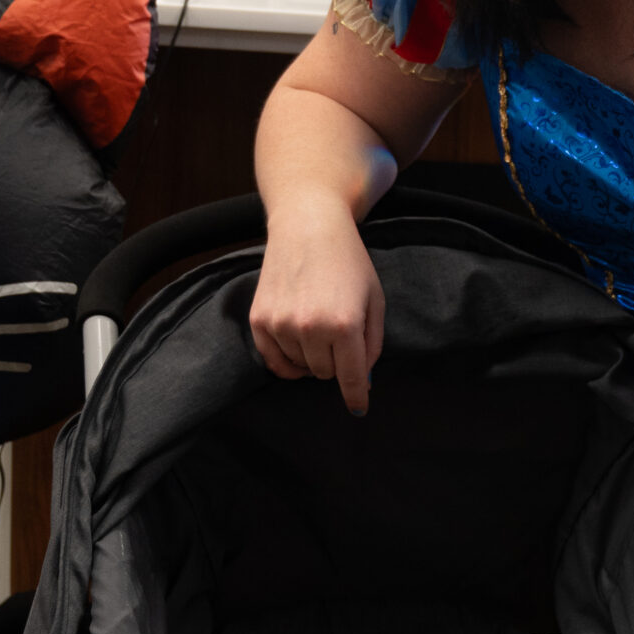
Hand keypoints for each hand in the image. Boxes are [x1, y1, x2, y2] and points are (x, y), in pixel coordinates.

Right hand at [249, 198, 385, 416]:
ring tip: (317, 323)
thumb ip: (372, 344)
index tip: (359, 407)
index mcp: (344, 325)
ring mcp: (280, 325)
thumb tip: (362, 381)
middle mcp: (310, 328)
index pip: (351, 377)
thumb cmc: (349, 262)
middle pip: (325, 374)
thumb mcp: (374, 300)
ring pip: (300, 368)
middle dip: (336, 362)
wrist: (308, 226)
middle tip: (338, 332)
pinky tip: (297, 342)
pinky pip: (273, 361)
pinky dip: (286, 360)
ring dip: (311, 356)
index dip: (356, 395)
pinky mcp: (259, 320)